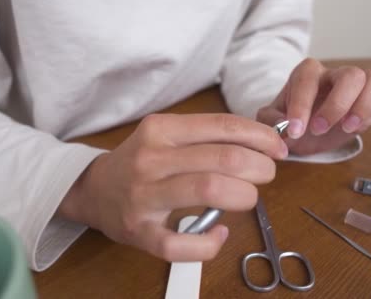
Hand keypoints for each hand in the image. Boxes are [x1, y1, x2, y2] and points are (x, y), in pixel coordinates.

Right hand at [58, 114, 287, 261]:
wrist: (93, 189)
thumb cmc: (139, 162)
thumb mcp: (165, 136)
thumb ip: (205, 136)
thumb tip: (260, 141)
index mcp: (161, 130)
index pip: (223, 126)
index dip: (260, 136)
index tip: (278, 147)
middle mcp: (151, 159)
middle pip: (225, 158)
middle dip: (260, 167)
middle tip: (266, 173)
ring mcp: (144, 196)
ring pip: (210, 190)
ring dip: (244, 196)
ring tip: (248, 198)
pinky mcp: (139, 231)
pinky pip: (181, 244)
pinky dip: (210, 243)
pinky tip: (220, 233)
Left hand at [256, 58, 370, 154]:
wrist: (306, 131)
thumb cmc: (291, 121)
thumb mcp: (271, 121)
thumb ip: (269, 121)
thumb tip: (284, 125)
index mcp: (307, 73)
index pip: (307, 80)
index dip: (301, 105)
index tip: (296, 130)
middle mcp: (334, 73)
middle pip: (350, 75)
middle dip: (337, 105)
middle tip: (320, 129)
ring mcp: (357, 84)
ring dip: (365, 105)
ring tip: (349, 127)